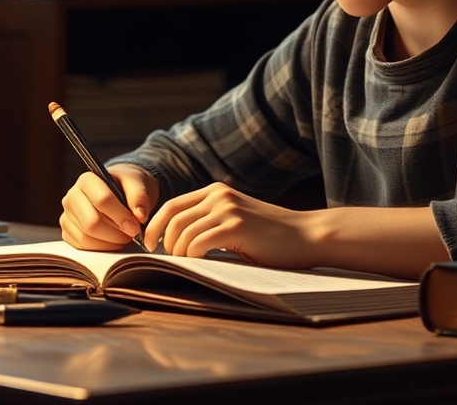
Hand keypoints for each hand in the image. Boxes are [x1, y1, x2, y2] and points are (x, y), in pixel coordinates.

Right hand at [60, 163, 157, 250]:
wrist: (120, 192)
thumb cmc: (126, 186)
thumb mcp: (136, 183)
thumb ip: (139, 196)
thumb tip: (139, 216)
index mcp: (87, 180)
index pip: (102, 200)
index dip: (121, 216)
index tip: (136, 226)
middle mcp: (72, 197)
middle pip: (92, 223)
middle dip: (116, 233)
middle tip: (132, 234)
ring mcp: (67, 216)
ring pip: (87, 238)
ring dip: (110, 242)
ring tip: (124, 236)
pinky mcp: (68, 232)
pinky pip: (83, 247)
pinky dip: (102, 248)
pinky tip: (113, 241)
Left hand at [145, 183, 317, 269]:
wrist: (307, 236)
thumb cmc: (273, 236)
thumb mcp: (237, 219)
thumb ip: (211, 221)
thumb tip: (175, 243)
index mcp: (216, 191)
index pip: (172, 205)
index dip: (154, 226)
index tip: (149, 245)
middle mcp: (219, 196)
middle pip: (172, 217)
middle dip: (160, 242)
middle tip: (162, 260)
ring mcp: (228, 210)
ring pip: (183, 231)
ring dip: (177, 252)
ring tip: (182, 265)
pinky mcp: (236, 227)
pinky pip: (199, 243)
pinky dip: (192, 256)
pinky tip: (198, 265)